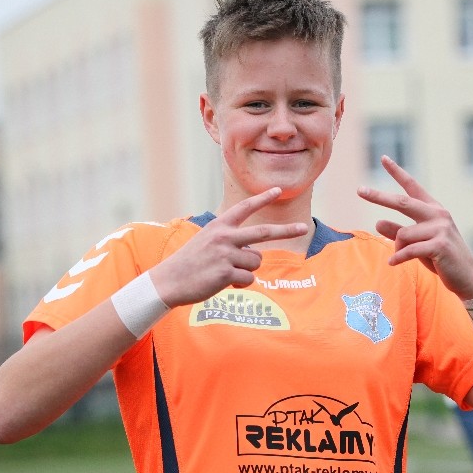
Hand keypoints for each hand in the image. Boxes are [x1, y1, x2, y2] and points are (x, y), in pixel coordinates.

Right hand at [150, 187, 307, 306]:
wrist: (169, 281)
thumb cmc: (189, 263)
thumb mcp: (206, 242)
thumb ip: (230, 242)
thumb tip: (256, 256)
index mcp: (219, 226)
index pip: (244, 208)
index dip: (262, 199)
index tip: (278, 190)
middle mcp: (224, 237)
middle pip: (263, 232)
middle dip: (287, 230)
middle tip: (304, 227)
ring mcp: (225, 255)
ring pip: (256, 261)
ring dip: (247, 269)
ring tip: (226, 272)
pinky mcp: (226, 273)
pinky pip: (248, 278)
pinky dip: (240, 283)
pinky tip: (223, 282)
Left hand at [357, 155, 472, 299]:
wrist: (468, 277)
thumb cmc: (441, 259)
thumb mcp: (417, 243)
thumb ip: (398, 231)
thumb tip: (377, 222)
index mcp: (433, 209)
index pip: (412, 186)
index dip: (397, 172)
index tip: (383, 158)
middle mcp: (438, 214)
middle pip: (402, 202)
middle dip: (379, 196)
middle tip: (359, 190)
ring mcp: (440, 228)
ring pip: (402, 234)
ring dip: (397, 247)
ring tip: (402, 257)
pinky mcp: (439, 245)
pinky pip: (408, 249)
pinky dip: (398, 258)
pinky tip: (393, 263)